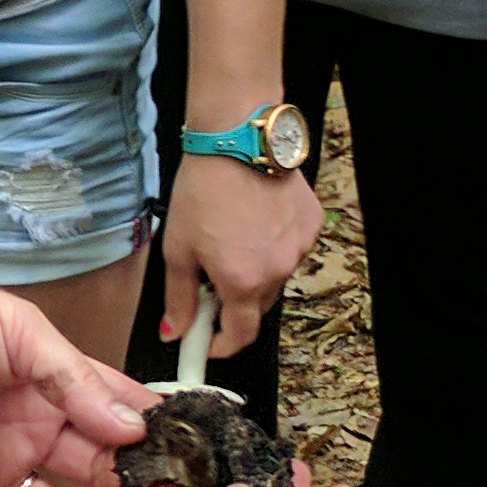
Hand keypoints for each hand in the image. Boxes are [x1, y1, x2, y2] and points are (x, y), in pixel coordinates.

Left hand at [156, 150, 321, 358]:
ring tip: (232, 236)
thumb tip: (175, 331)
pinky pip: (291, 248)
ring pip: (276, 275)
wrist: (238, 141)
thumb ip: (179, 297)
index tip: (207, 342)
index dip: (222, 345)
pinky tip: (255, 219)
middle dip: (234, 301)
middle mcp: (278, 271)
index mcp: (243, 282)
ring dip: (255, 270)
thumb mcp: (179, 248)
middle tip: (211, 278)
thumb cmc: (203, 190)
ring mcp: (299, 248)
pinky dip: (273, 244)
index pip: (240, 335)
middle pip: (257, 305)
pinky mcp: (311, 225)